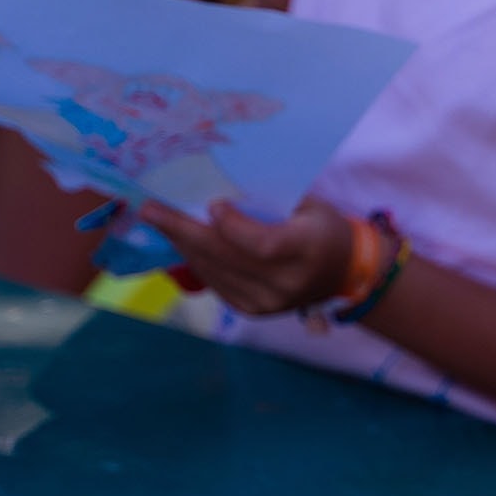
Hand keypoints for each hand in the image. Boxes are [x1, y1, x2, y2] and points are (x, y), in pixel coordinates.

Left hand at [138, 196, 356, 316]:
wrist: (344, 272)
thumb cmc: (324, 227)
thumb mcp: (308, 205)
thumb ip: (268, 200)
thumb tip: (216, 185)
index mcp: (307, 251)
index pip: (262, 245)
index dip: (233, 227)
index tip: (212, 204)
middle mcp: (286, 283)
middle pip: (227, 257)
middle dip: (184, 230)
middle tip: (151, 209)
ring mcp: (268, 303)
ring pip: (214, 272)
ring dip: (183, 245)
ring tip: (158, 221)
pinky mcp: (253, 311)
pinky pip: (215, 283)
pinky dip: (196, 261)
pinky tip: (181, 242)